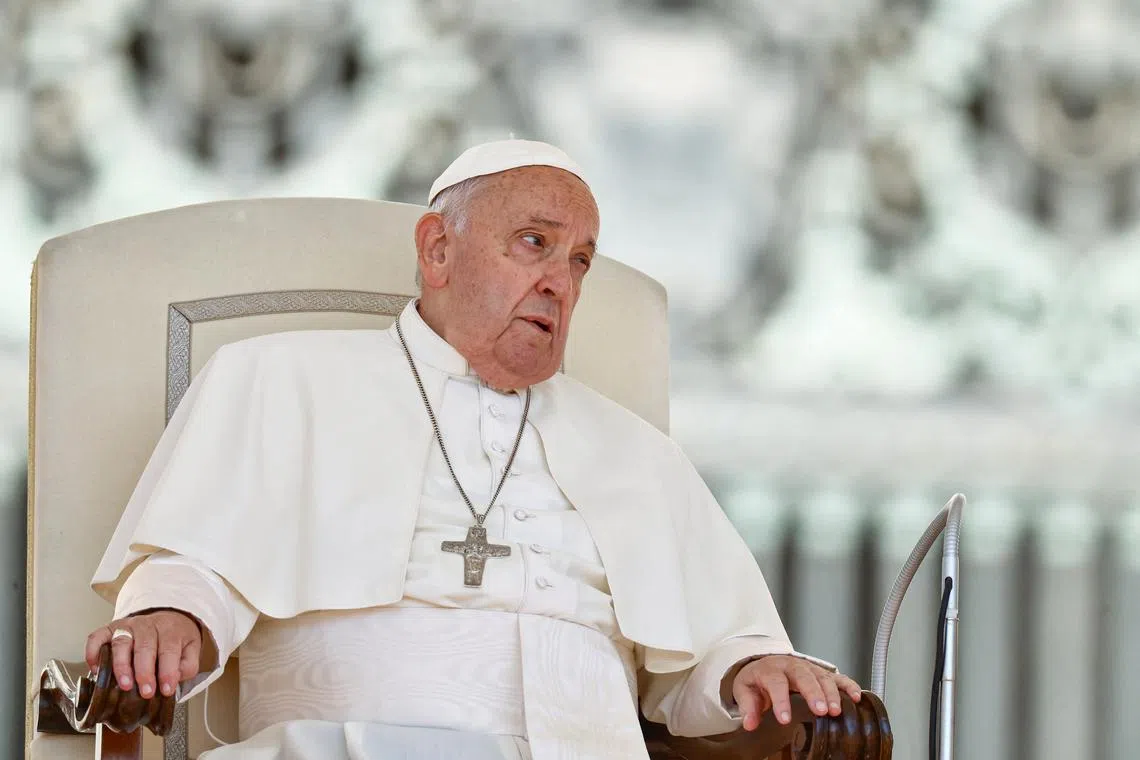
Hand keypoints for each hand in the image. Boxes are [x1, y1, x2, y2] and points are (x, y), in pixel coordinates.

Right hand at [84, 610, 202, 698]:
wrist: (167, 617)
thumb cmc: (177, 638)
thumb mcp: (191, 648)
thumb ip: (187, 664)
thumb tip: (175, 678)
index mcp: (170, 630)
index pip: (169, 650)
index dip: (168, 672)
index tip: (166, 690)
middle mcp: (147, 625)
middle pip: (145, 646)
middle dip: (144, 672)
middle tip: (145, 692)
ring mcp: (127, 626)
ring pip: (121, 642)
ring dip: (121, 665)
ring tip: (125, 685)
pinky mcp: (110, 629)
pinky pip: (97, 637)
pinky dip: (93, 652)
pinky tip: (96, 670)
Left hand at [732, 655, 862, 730]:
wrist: (765, 664)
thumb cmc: (757, 679)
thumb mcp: (745, 689)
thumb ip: (748, 706)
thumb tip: (749, 723)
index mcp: (771, 670)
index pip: (776, 682)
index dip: (781, 701)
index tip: (785, 718)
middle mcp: (792, 666)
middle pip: (804, 676)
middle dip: (813, 693)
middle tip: (821, 711)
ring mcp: (809, 668)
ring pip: (822, 676)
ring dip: (831, 693)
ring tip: (837, 710)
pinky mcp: (821, 673)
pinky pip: (837, 677)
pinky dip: (848, 685)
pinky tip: (856, 697)